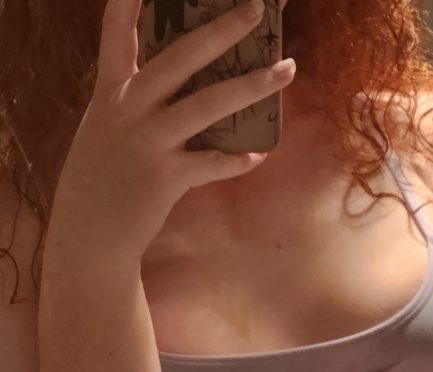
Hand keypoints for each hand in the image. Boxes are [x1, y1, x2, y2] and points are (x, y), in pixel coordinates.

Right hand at [48, 0, 295, 266]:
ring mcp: (148, 142)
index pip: (117, 34)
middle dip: (220, 31)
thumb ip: (135, 102)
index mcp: (112, 93)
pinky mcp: (165, 177)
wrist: (90, 232)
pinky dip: (236, 160)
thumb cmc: (103, 177)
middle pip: (179, 58)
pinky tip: (259, 155)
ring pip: (207, 105)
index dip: (130, 3)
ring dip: (251, 86)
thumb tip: (182, 85)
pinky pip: (211, 163)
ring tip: (286, 69)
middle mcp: (129, 110)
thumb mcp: (105, 129)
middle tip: (255, 9)